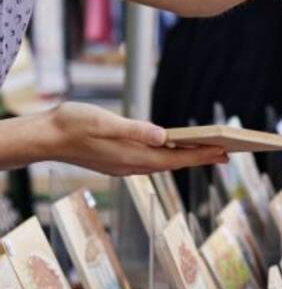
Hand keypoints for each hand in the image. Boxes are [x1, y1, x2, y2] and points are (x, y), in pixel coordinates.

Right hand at [30, 103, 227, 174]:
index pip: (175, 159)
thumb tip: (163, 136)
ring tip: (208, 152)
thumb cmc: (74, 124)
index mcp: (132, 156)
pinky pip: (150, 162)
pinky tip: (174, 151)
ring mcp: (123, 165)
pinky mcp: (117, 161)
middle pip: (173, 163)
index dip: (201, 156)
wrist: (45, 136)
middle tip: (227, 155)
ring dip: (186, 158)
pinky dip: (168, 157)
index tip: (223, 153)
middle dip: (200, 158)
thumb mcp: (106, 122)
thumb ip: (135, 130)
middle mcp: (131, 165)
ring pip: (162, 164)